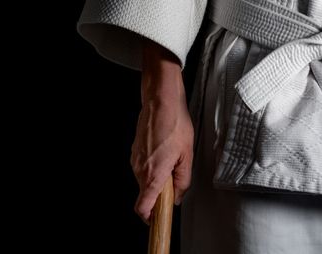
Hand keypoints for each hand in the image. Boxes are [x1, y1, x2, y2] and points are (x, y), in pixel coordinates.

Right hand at [132, 39, 193, 223]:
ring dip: (157, 179)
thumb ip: (182, 181)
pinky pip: (142, 167)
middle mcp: (140, 169)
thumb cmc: (174, 124)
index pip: (142, 206)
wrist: (160, 102)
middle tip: (175, 180)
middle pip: (145, 194)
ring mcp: (135, 160)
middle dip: (159, 194)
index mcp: (153, 174)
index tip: (157, 219)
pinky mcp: (134, 151)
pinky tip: (164, 152)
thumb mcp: (187, 156)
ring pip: (144, 180)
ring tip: (171, 161)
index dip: (149, 217)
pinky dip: (152, 167)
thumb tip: (178, 196)